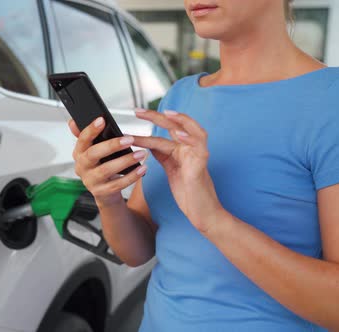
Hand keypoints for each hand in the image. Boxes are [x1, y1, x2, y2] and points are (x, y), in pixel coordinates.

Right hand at [69, 117, 147, 206]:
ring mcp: (90, 181)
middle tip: (129, 139)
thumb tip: (73, 122)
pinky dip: (131, 176)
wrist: (104, 192)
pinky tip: (141, 168)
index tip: (102, 120)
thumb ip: (86, 136)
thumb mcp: (92, 151)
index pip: (82, 140)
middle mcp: (81, 167)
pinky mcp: (101, 192)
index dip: (91, 130)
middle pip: (93, 154)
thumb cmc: (100, 166)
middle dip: (112, 145)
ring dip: (125, 161)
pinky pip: (118, 184)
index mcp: (79, 153)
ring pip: (107, 170)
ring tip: (141, 153)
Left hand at [132, 109, 223, 232]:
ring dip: (180, 121)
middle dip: (157, 116)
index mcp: (182, 149)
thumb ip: (162, 155)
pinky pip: (199, 148)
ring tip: (166, 113)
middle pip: (176, 125)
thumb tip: (148, 143)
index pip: (166, 129)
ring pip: (192, 131)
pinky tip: (180, 134)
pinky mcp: (201, 166)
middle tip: (138, 111)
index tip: (136, 113)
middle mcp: (191, 149)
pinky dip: (191, 139)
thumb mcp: (171, 169)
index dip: (151, 120)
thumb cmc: (188, 192)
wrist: (202, 213)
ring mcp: (198, 156)